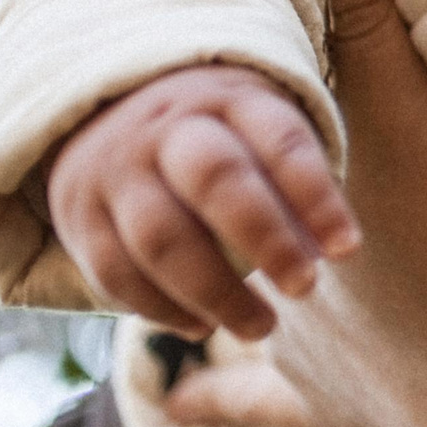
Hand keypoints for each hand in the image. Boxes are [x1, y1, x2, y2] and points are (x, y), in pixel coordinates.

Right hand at [46, 63, 359, 340]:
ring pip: (161, 237)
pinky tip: (203, 327)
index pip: (280, 141)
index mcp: (229, 98)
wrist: (106, 108)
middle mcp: (167, 126)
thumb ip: (293, 181)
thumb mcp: (257, 128)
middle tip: (306, 288)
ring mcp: (117, 168)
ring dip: (216, 292)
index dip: (317, 197)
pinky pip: (116, 272)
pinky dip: (161, 309)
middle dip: (265, 239)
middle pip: (215, 179)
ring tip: (263, 327)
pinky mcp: (78, 214)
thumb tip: (331, 252)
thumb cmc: (216, 135)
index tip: (347, 251)